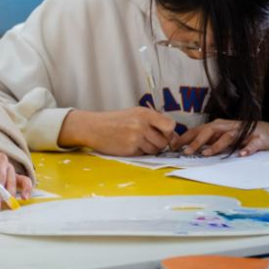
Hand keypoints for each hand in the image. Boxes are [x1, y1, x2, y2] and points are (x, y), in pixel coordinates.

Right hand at [59, 108, 177, 155]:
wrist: (93, 127)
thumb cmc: (115, 120)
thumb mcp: (134, 113)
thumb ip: (154, 122)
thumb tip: (175, 137)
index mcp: (144, 113)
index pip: (170, 125)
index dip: (169, 131)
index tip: (163, 132)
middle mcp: (141, 125)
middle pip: (164, 141)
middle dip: (159, 143)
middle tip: (147, 138)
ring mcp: (135, 138)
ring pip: (155, 150)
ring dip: (149, 148)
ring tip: (136, 141)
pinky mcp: (130, 150)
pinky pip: (143, 154)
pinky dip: (139, 152)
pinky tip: (129, 145)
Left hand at [173, 120, 268, 156]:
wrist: (266, 131)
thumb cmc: (238, 134)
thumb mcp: (220, 136)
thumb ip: (205, 140)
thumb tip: (184, 147)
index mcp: (217, 126)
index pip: (198, 130)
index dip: (185, 137)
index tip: (173, 146)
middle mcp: (227, 127)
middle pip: (210, 131)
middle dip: (197, 141)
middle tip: (186, 152)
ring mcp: (243, 132)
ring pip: (228, 137)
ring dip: (216, 146)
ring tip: (206, 154)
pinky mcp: (258, 139)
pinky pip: (252, 144)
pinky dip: (247, 149)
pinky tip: (241, 154)